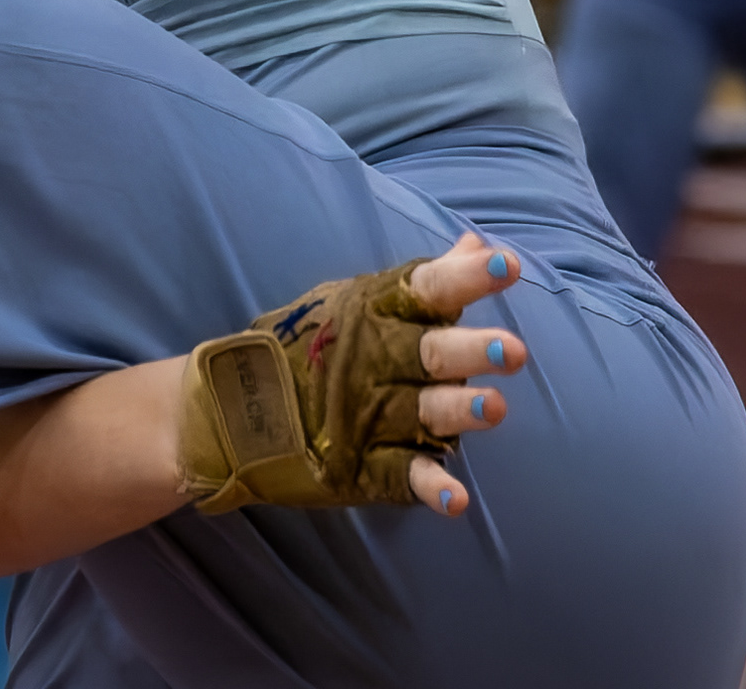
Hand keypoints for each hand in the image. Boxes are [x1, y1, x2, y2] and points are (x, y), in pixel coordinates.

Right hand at [177, 231, 525, 515]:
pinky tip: (456, 499)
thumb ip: (425, 281)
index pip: (425, 288)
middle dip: (470, 350)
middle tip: (513, 350)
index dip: (464, 277)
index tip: (506, 266)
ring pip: (422, 411)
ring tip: (495, 408)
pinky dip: (427, 487)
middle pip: (429, 352)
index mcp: (375, 312)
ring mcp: (368, 415)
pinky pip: (400, 477)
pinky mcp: (360, 467)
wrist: (232, 407)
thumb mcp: (360, 300)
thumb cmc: (312, 345)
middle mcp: (376, 360)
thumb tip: (478, 246)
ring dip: (458, 410)